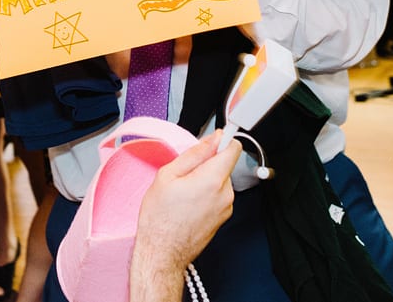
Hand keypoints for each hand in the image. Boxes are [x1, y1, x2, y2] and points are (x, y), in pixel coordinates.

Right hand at [129, 132, 241, 301]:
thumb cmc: (160, 218)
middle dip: (207, 164)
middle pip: (224, 164)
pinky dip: (207, 195)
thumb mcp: (168, 175)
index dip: (221, 141)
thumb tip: (213, 139)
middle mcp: (226, 194)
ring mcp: (226, 208)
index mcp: (213, 180)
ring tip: (184, 193)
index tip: (210, 144)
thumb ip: (194, 153)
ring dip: (206, 180)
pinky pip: (218, 196)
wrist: (162, 252)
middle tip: (184, 176)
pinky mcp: (223, 218)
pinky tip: (188, 204)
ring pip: (220, 180)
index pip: (233, 148)